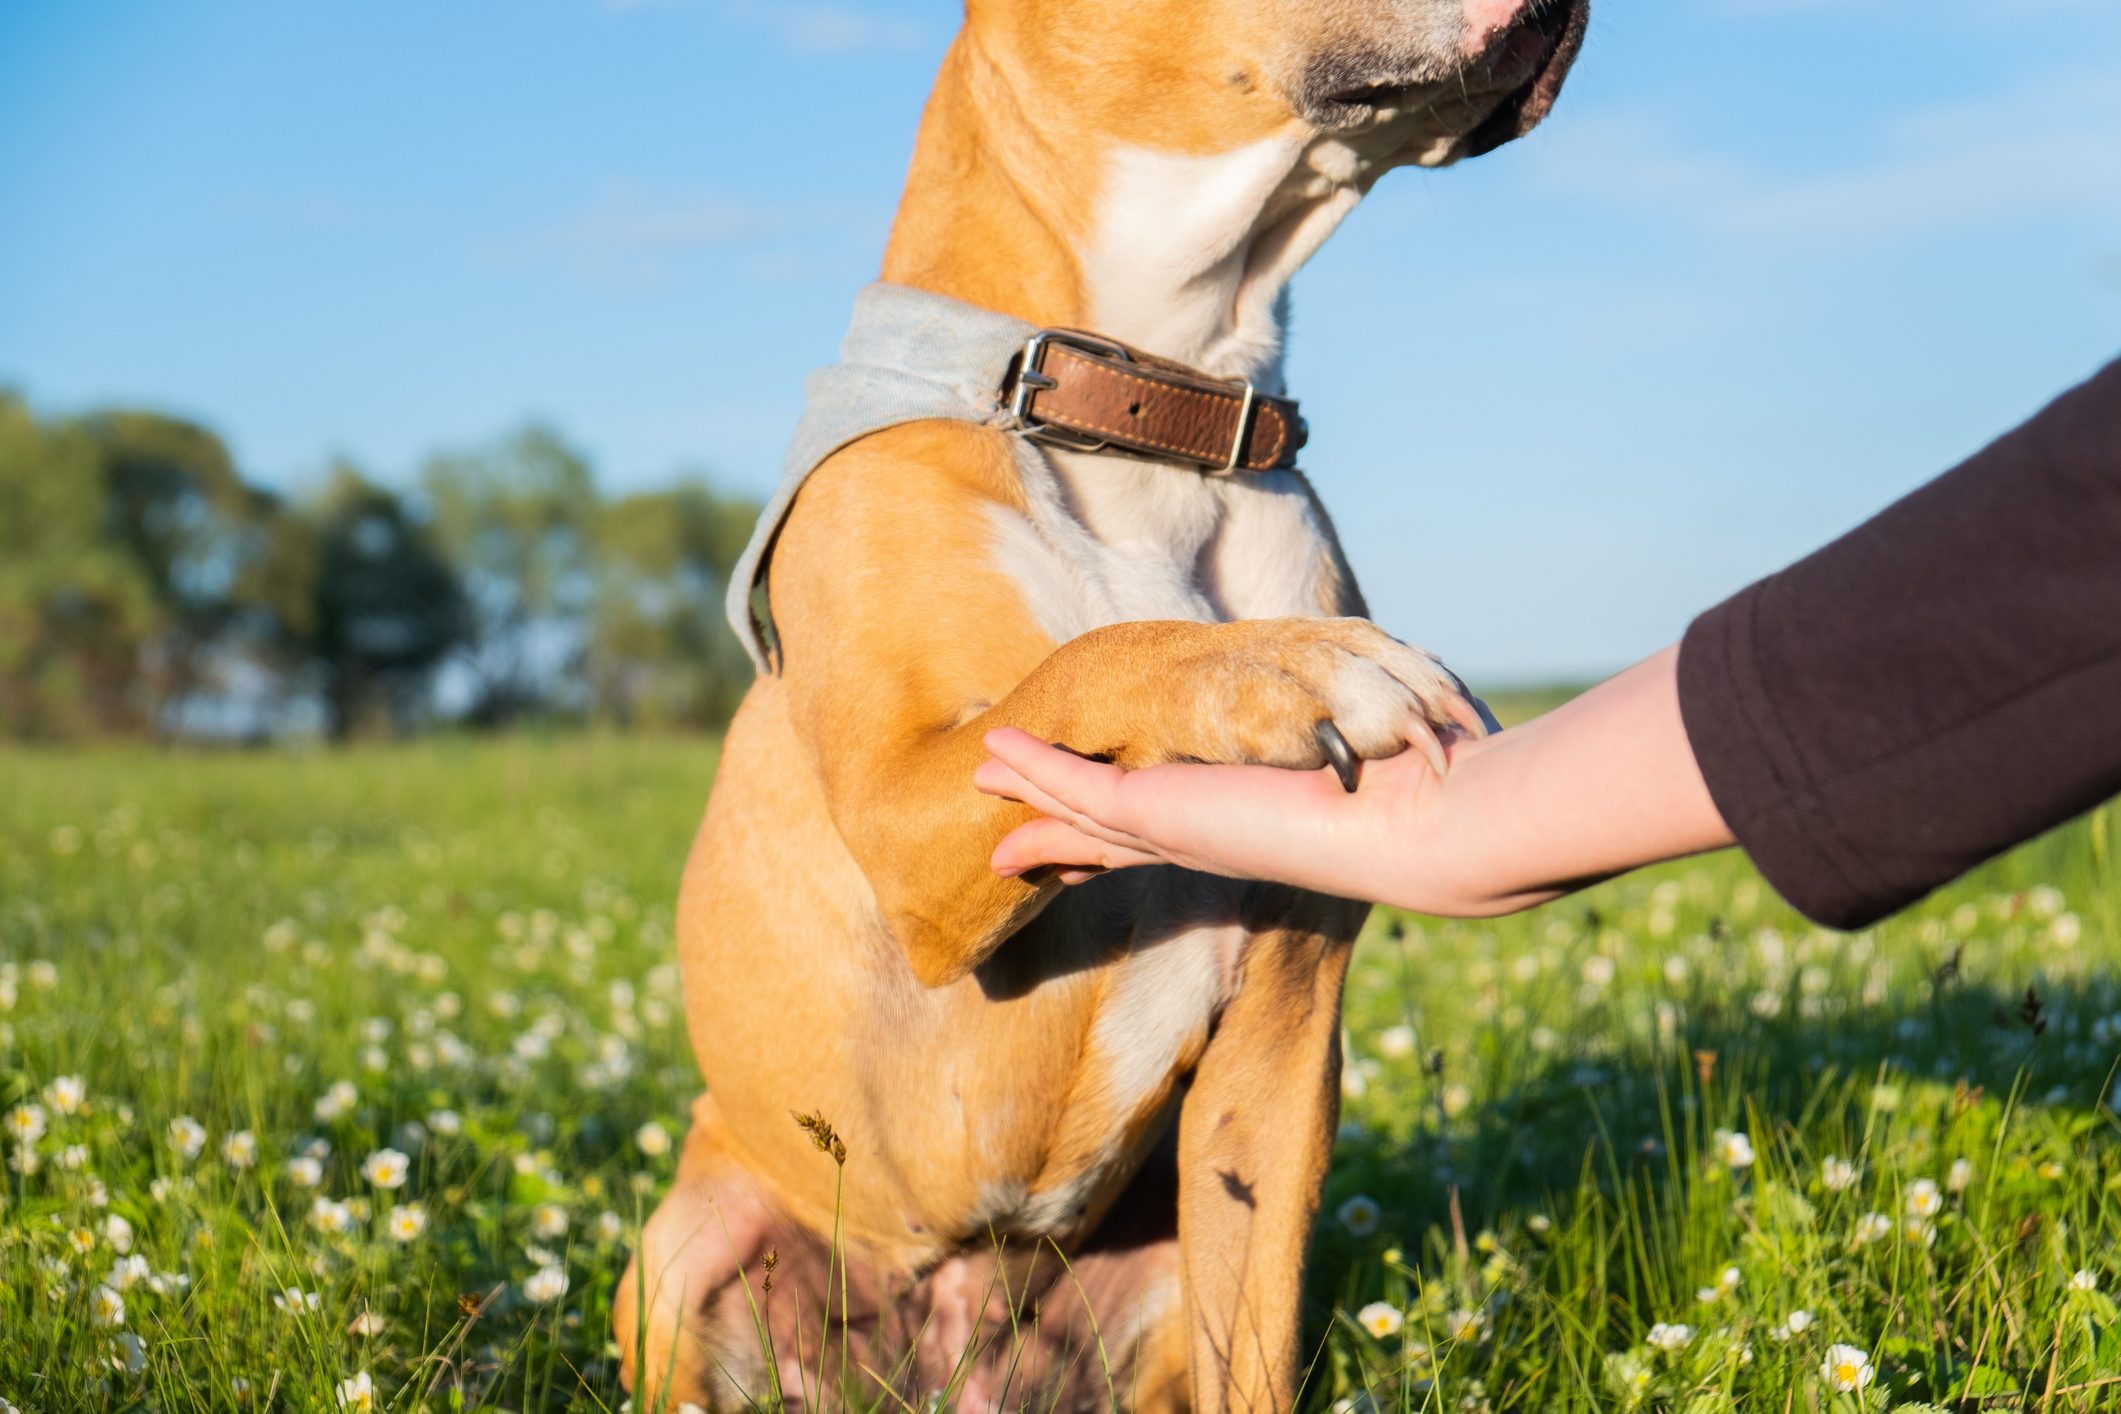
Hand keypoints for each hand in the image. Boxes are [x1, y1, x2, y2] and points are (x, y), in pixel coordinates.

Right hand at [973, 646, 1736, 915]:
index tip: (1091, 834)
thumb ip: (1380, 728)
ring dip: (1032, 792)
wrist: (1433, 825)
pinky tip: (996, 756)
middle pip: (1110, 839)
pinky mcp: (1161, 816)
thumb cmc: (1428, 791)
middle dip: (1058, 833)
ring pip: (1082, 812)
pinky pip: (1079, 789)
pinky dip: (1035, 770)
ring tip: (984, 778)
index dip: (1129, 834)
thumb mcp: (1386, 743)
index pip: (1175, 832)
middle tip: (1005, 842)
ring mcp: (1180, 831)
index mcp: (1250, 826)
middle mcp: (1210, 838)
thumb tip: (1436, 716)